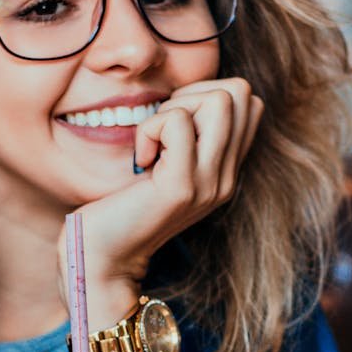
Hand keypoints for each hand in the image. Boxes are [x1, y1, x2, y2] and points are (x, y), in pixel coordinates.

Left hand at [58, 77, 262, 327]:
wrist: (103, 258)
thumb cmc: (120, 206)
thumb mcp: (163, 168)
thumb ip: (185, 138)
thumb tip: (187, 95)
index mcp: (225, 171)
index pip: (248, 102)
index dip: (205, 94)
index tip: (171, 123)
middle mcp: (226, 178)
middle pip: (239, 93)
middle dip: (192, 94)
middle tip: (160, 129)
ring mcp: (209, 183)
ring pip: (219, 100)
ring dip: (174, 108)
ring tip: (153, 143)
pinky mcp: (182, 187)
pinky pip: (177, 122)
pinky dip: (150, 129)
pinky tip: (140, 160)